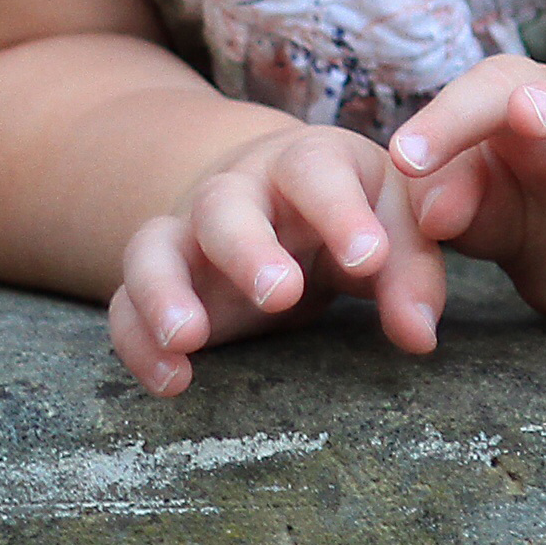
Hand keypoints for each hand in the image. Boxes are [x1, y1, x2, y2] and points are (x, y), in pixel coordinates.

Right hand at [109, 120, 447, 396]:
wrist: (282, 199)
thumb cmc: (355, 211)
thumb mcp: (396, 225)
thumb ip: (412, 273)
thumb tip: (419, 336)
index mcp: (307, 162)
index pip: (316, 169)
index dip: (341, 211)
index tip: (369, 258)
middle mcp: (238, 190)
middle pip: (225, 204)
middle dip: (248, 248)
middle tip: (281, 294)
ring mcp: (188, 235)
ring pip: (154, 246)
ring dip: (165, 290)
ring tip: (190, 338)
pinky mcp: (159, 281)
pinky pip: (126, 303)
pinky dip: (138, 342)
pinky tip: (173, 383)